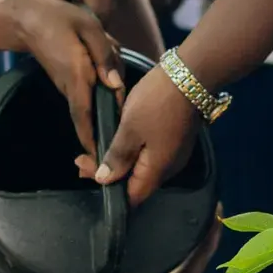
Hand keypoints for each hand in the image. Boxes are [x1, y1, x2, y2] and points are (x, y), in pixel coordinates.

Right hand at [8, 0, 122, 156]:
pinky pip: (91, 91)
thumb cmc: (59, 19)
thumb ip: (105, 55)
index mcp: (77, 76)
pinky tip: (107, 63)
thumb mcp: (88, 27)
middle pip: (95, 113)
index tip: (101, 158)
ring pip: (96, 100)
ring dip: (110, 92)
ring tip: (113, 61)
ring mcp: (69, 87)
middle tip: (127, 108)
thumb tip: (117, 85)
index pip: (85, 116)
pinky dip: (103, 86)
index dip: (93, 139)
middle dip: (111, 116)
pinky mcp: (70, 83)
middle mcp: (72, 88)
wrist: (27, 20)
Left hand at [76, 64, 199, 205]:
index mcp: (157, 170)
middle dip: (108, 174)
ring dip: (119, 162)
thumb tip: (103, 180)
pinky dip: (132, 153)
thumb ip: (117, 157)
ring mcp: (174, 155)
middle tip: (82, 160)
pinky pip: (150, 156)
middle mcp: (168, 169)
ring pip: (142, 169)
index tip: (85, 172)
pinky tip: (118, 141)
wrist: (190, 75)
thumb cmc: (157, 102)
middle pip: (136, 184)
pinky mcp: (175, 141)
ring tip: (96, 149)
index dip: (107, 190)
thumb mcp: (130, 128)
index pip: (131, 197)